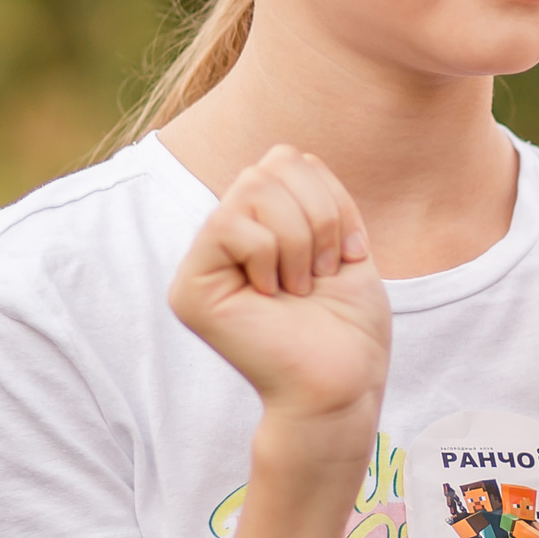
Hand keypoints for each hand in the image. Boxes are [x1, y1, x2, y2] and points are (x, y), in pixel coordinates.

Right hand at [169, 146, 390, 443]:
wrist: (343, 383)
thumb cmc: (348, 326)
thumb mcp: (344, 242)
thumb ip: (313, 194)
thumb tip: (284, 154)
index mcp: (261, 224)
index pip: (286, 159)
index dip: (330, 198)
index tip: (347, 257)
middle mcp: (225, 238)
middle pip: (270, 165)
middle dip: (318, 218)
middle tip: (320, 275)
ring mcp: (203, 263)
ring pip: (253, 187)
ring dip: (300, 240)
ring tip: (300, 288)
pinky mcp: (190, 289)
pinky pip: (231, 225)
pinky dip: (271, 256)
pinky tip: (275, 297)